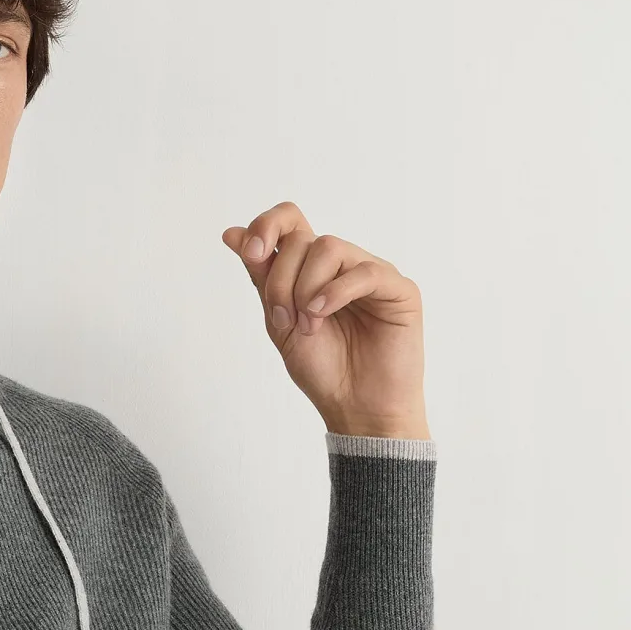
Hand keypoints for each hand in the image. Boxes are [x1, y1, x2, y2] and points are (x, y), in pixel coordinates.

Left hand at [221, 200, 429, 440]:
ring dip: (306, 288)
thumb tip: (231, 233)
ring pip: (329, 247)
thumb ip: (262, 277)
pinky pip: (364, 271)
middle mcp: (342, 264)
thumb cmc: (323, 370)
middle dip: (281, 280)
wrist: (355, 408)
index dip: (266, 225)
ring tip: (309, 325)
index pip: (290, 221)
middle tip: (285, 319)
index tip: (249, 252)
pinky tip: (321, 314)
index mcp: (312, 269)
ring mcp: (371, 273)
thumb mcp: (279, 321)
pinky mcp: (399, 289)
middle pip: (302, 238)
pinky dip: (335, 291)